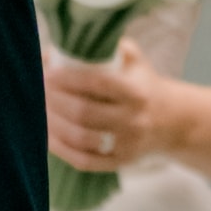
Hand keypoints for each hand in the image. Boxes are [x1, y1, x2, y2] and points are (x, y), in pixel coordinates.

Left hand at [40, 49, 183, 180]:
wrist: (172, 121)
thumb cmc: (142, 84)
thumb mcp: (134, 60)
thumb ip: (106, 47)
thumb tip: (62, 47)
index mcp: (137, 92)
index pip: (98, 83)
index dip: (68, 78)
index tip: (48, 73)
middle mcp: (133, 121)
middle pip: (84, 113)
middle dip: (54, 101)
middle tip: (38, 91)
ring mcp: (126, 145)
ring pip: (80, 139)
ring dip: (53, 124)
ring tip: (38, 110)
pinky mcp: (118, 163)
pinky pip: (83, 161)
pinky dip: (61, 149)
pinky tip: (46, 136)